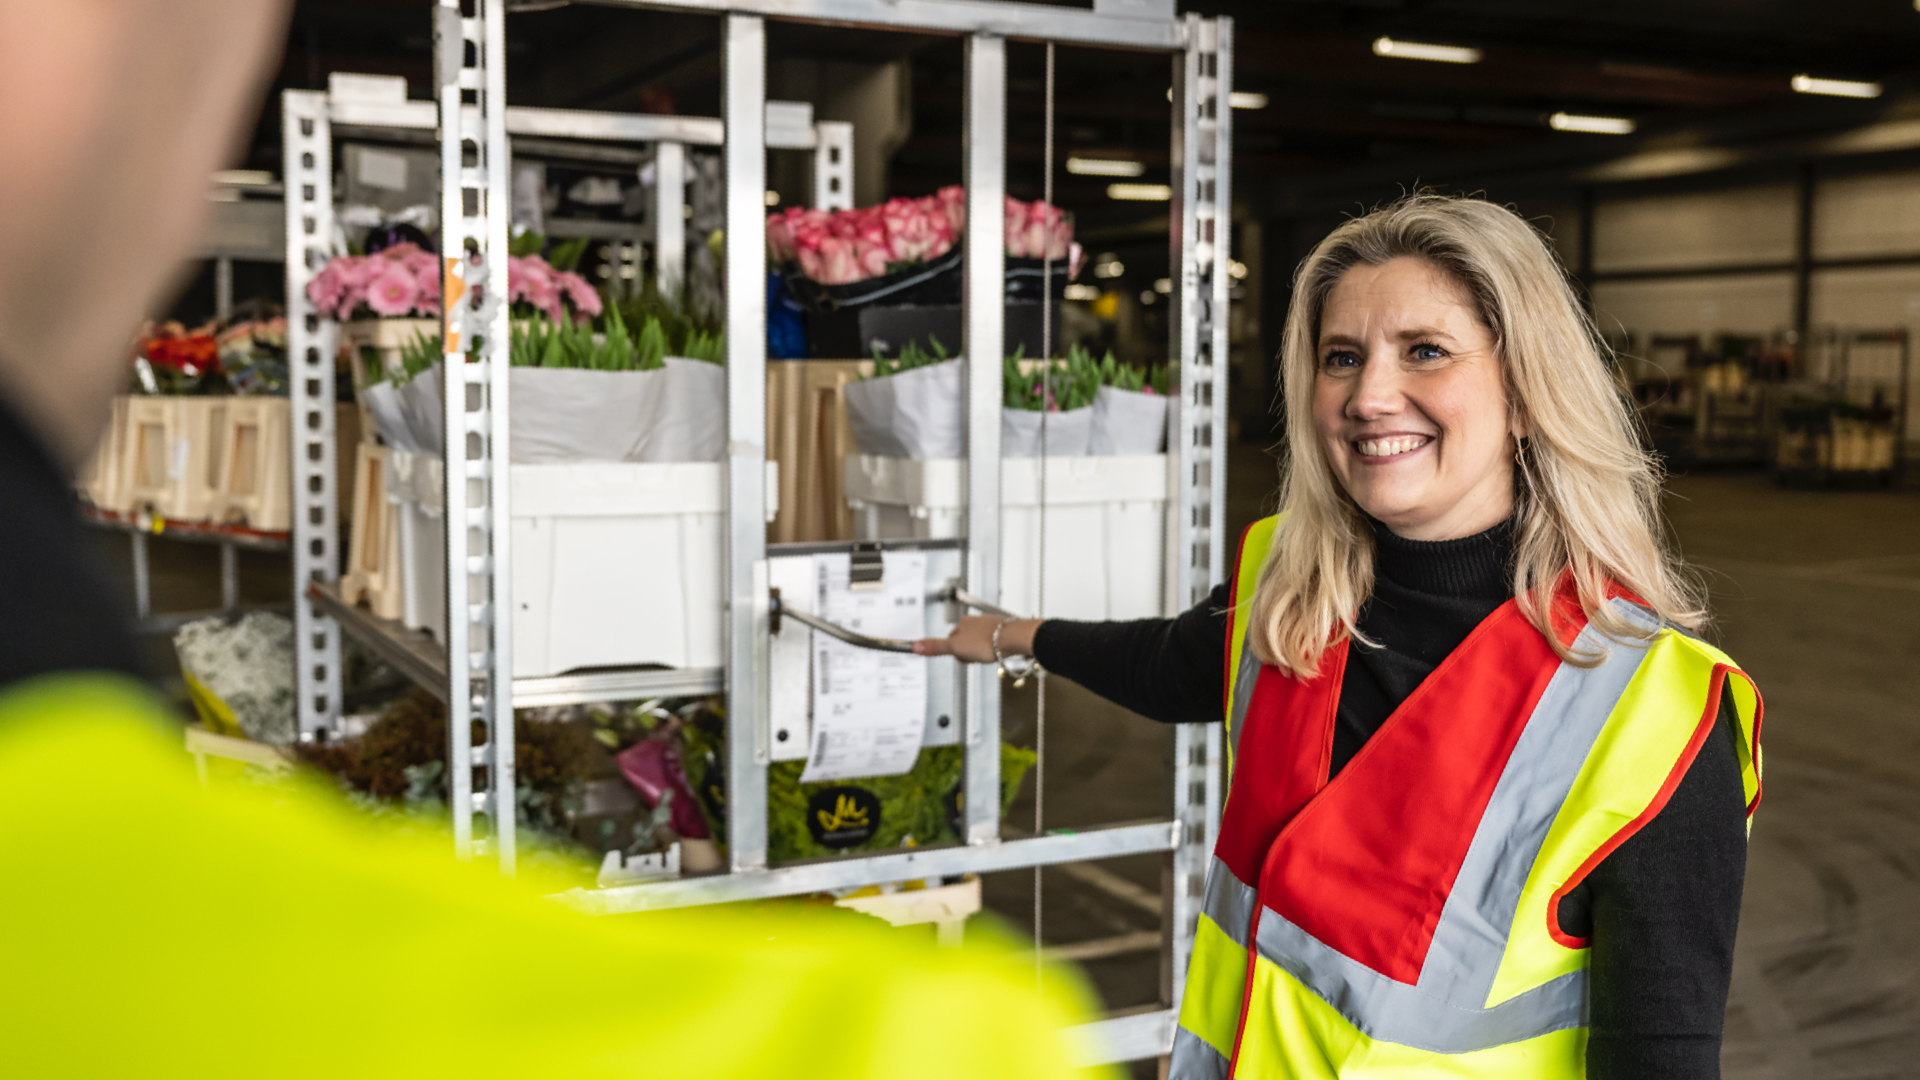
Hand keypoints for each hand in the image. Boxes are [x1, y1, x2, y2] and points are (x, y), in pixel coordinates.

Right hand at [914, 616, 1041, 663]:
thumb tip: (915, 645)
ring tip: (988, 656)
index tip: (963, 656)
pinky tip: (997, 653)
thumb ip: (936, 647)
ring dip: (982, 652)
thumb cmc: (987, 641)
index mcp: (963, 623)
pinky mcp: (1003, 631)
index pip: (952, 639)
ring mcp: (990, 625)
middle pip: (966, 641)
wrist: (1012, 639)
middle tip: (976, 657)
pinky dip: (994, 649)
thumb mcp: (956, 648)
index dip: (956, 652)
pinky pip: (993, 642)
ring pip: (980, 642)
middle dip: (969, 652)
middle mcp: (976, 621)